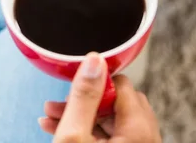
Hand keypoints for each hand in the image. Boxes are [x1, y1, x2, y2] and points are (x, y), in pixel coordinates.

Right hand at [39, 52, 161, 141]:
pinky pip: (110, 137)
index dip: (93, 81)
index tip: (73, 84)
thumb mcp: (73, 134)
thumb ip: (84, 96)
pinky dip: (87, 130)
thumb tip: (94, 61)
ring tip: (51, 116)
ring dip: (80, 115)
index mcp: (139, 131)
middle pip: (117, 102)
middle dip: (84, 99)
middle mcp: (145, 139)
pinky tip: (59, 128)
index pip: (121, 84)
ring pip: (111, 121)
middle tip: (60, 102)